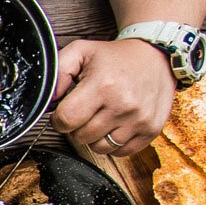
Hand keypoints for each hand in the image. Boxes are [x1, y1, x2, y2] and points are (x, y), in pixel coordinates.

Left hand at [52, 38, 174, 156]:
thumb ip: (58, 72)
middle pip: (81, 137)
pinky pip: (121, 152)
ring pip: (99, 148)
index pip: (66, 120)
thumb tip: (48, 100)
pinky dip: (114, 143)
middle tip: (85, 111)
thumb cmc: (115, 57)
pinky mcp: (151, 130)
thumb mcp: (81, 52)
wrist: (157, 56)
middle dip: (76, 127)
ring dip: (94, 136)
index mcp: (104, 85)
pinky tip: (115, 125)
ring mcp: (140, 119)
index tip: (66, 111)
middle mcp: (124, 105)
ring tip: (100, 117)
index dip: (59, 118)